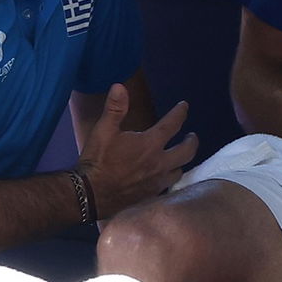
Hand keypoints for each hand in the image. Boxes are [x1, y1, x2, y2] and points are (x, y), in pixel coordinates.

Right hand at [76, 83, 197, 218]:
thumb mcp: (103, 131)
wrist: (90, 195)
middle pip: (187, 151)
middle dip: (192, 141)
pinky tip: (165, 178)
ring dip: (182, 162)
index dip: (180, 113)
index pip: (173, 124)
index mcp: (150, 144)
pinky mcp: (150, 196)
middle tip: (191, 136)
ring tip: (180, 158)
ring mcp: (157, 182)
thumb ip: (115, 108)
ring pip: (179, 171)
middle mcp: (159, 163)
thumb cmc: (97, 161)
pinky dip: (170, 179)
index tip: (184, 106)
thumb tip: (120, 86)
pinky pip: (168, 187)